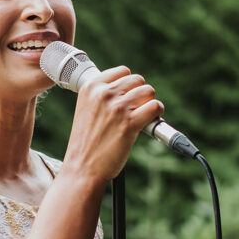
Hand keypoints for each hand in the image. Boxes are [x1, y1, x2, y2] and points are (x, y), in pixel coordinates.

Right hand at [62, 66, 163, 183]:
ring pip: (148, 91)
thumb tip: (128, 87)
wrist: (82, 168)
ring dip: (149, 103)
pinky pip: (155, 107)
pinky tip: (148, 123)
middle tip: (135, 110)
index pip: (122, 71)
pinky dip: (156, 114)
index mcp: (91, 87)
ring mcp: (117, 107)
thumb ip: (102, 95)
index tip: (127, 97)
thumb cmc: (86, 142)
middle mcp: (103, 94)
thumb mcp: (86, 109)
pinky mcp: (130, 123)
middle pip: (137, 80)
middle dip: (140, 94)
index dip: (128, 85)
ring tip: (141, 117)